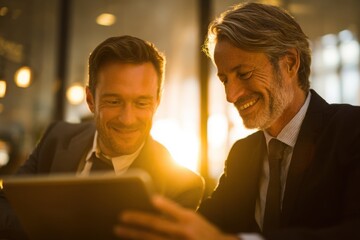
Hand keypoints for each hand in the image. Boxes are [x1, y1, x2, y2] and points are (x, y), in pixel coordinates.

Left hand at [114, 195, 238, 239]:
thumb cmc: (202, 231)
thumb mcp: (193, 218)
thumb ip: (175, 213)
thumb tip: (153, 204)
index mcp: (188, 218)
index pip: (173, 210)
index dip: (163, 204)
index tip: (151, 198)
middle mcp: (183, 232)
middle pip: (157, 225)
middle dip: (138, 220)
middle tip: (121, 216)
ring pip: (152, 239)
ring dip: (134, 234)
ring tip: (119, 229)